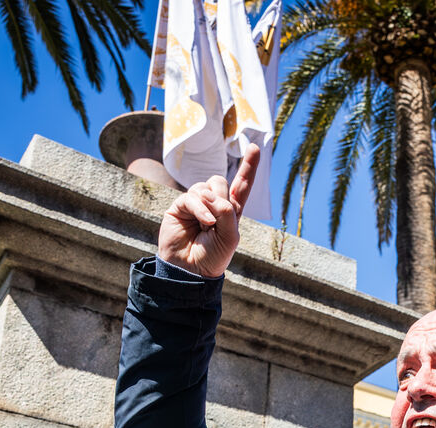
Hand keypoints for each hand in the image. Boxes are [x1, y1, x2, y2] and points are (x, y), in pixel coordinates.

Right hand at [157, 143, 261, 277]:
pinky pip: (192, 196)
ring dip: (210, 205)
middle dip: (222, 198)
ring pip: (206, 186)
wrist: (191, 270)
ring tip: (206, 227)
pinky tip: (202, 223)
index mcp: (230, 211)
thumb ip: (228, 213)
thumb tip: (212, 194)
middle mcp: (213, 204)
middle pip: (220, 181)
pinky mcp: (181, 206)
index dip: (248, 167)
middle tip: (216, 222)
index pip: (241, 186)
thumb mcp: (230, 236)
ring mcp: (196, 204)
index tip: (255, 148)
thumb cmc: (213, 256)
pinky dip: (200, 209)